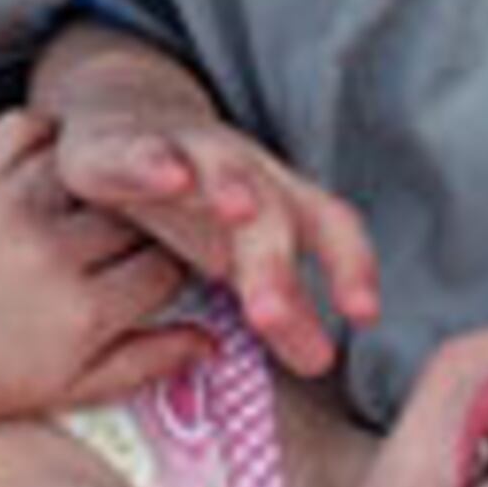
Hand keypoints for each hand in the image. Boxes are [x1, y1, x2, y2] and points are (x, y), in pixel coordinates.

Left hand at [0, 109, 198, 442]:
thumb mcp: (78, 386)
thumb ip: (150, 361)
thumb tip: (217, 340)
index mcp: (81, 313)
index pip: (167, 264)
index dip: (179, 264)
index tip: (174, 265)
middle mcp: (45, 257)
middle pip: (133, 211)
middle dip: (149, 218)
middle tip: (150, 223)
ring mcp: (2, 212)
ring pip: (84, 163)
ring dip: (100, 174)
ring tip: (110, 190)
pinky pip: (19, 129)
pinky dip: (43, 133)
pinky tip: (59, 157)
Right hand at [49, 106, 377, 377]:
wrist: (125, 124)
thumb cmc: (194, 205)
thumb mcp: (240, 259)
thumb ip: (282, 309)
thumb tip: (320, 363)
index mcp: (280, 200)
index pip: (331, 226)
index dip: (351, 264)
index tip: (362, 314)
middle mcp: (245, 171)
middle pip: (272, 213)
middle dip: (272, 266)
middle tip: (270, 320)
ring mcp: (189, 152)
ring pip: (220, 167)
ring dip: (232, 186)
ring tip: (240, 212)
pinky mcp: (128, 145)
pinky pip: (143, 151)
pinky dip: (157, 162)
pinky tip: (171, 178)